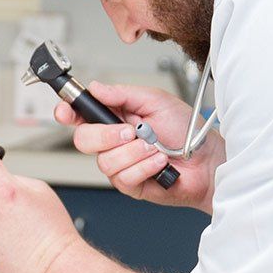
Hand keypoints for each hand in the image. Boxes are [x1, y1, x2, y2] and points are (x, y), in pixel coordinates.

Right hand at [55, 81, 223, 213]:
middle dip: (106, 135)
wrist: (207, 160)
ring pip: (105, 161)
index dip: (68, 112)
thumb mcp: (155, 101)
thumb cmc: (185, 130)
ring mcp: (120, 164)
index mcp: (115, 118)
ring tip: (154, 147)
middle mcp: (113, 142)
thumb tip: (96, 87)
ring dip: (134, 152)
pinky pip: (124, 177)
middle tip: (130, 131)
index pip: (80, 115)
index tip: (66, 111)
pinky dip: (145, 166)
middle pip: (83, 140)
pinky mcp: (130, 185)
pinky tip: (159, 161)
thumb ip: (123, 94)